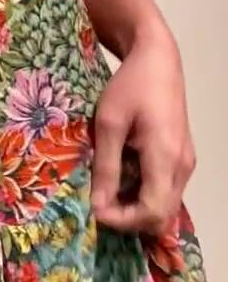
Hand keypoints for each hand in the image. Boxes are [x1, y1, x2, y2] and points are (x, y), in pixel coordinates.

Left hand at [91, 23, 194, 234]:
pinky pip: (167, 191)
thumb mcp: (109, 123)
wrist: (157, 60)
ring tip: (106, 193)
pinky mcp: (183, 158)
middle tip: (99, 205)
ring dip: (136, 209)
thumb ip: (106, 167)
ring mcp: (186, 163)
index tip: (94, 211)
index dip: (123, 220)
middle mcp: (183, 166)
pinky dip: (145, 196)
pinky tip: (121, 181)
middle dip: (129, 219)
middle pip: (162, 216)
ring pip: (166, 206)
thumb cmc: (131, 86)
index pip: (152, 211)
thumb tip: (98, 206)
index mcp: (165, 156)